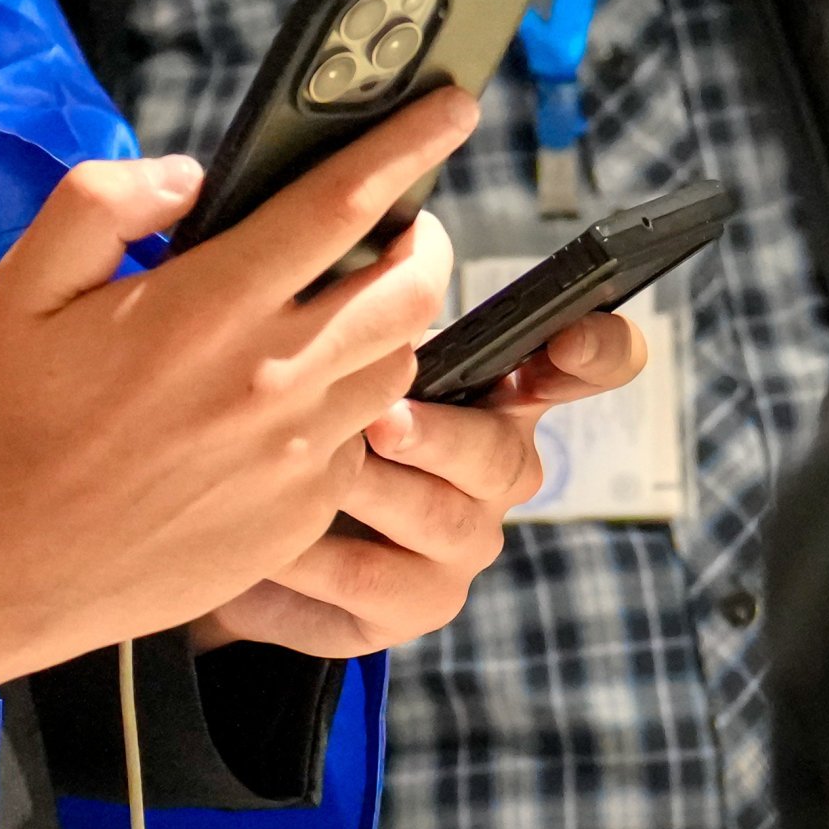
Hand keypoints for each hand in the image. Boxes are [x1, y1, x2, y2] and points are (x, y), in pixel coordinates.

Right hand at [0, 91, 472, 722]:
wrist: (9, 567)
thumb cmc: (14, 418)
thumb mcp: (25, 284)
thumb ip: (104, 202)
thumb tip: (191, 178)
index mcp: (208, 305)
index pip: (342, 203)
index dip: (409, 144)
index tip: (454, 106)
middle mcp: (272, 376)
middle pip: (413, 289)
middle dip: (425, 242)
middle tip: (401, 228)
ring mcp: (299, 452)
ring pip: (401, 364)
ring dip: (390, 324)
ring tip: (342, 313)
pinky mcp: (305, 511)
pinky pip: (362, 439)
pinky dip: (348, 405)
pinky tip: (292, 404)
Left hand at [200, 303, 649, 658]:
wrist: (232, 520)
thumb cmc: (290, 402)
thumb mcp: (326, 343)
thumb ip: (361, 296)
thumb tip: (359, 220)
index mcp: (495, 389)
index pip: (588, 364)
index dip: (596, 351)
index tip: (568, 339)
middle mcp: (494, 470)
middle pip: (503, 457)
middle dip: (440, 437)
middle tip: (380, 420)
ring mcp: (456, 546)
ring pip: (437, 523)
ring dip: (367, 494)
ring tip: (304, 473)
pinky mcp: (405, 608)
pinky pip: (368, 587)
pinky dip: (311, 563)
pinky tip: (262, 543)